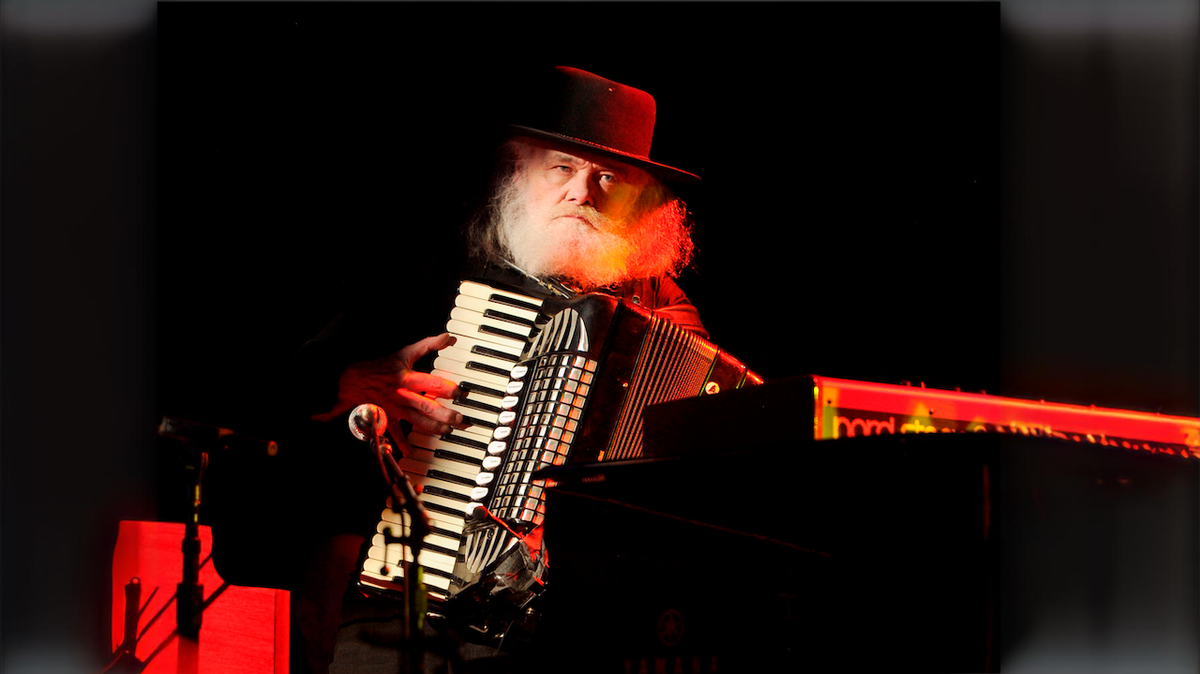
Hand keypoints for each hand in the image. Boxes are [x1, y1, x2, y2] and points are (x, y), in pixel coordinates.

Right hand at [314, 333, 466, 436]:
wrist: (351, 381)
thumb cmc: (380, 367)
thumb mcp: (404, 353)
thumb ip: (428, 345)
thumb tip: (448, 338)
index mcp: (407, 378)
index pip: (431, 383)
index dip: (447, 387)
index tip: (461, 393)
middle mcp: (403, 395)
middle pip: (426, 406)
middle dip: (444, 414)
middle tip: (459, 420)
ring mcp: (395, 409)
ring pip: (417, 421)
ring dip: (432, 427)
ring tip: (447, 431)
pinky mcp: (387, 418)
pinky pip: (395, 433)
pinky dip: (402, 443)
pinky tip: (411, 451)